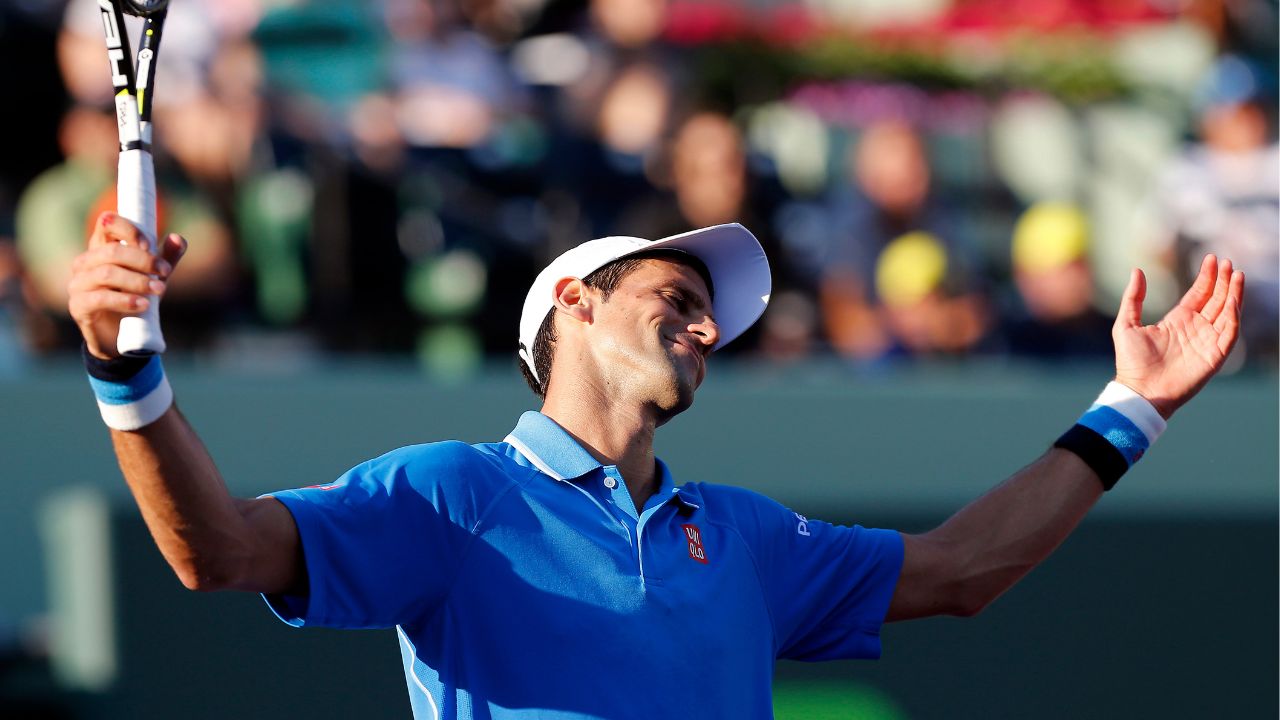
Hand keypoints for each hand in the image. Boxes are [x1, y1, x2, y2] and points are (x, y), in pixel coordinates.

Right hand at [68, 212, 186, 359]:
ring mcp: (78, 284)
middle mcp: (86, 263)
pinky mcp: (79, 306)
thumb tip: (178, 238)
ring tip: (160, 289)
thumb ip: (166, 258)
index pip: (106, 224)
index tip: (149, 244)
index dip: (128, 230)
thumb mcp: (154, 277)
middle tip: (165, 272)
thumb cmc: (135, 298)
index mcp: (102, 248)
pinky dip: (125, 300)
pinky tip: (143, 304)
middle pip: (111, 252)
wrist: (121, 337)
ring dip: (138, 281)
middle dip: (143, 260)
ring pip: (106, 274)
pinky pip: (99, 298)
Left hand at [1113, 254, 1243, 418]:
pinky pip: (1228, 333)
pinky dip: (1233, 317)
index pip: (1199, 294)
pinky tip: (1232, 301)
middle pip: (1216, 299)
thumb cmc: (1131, 361)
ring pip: (1227, 312)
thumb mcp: (1126, 324)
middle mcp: (1196, 328)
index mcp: (1178, 320)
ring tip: (1237, 274)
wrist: (1140, 390)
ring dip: (1233, 294)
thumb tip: (1137, 271)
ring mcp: (1207, 341)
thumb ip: (1133, 298)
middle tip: (1229, 262)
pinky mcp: (1214, 355)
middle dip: (1224, 281)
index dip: (1207, 277)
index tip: (1213, 259)